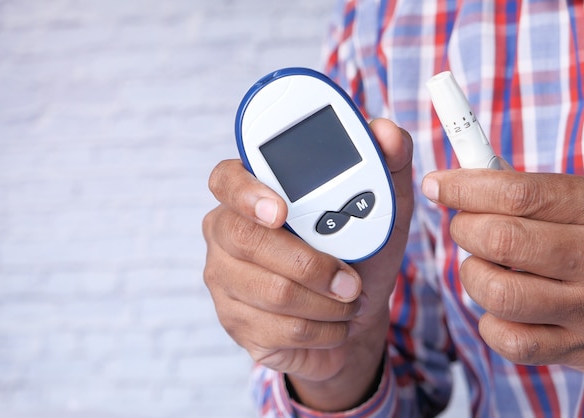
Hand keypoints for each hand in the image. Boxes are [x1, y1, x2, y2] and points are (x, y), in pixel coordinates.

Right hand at [202, 119, 413, 409]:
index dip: (246, 192)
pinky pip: (278, 328)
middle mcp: (228, 230)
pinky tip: (331, 322)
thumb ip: (386, 164)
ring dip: (326, 302)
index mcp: (255, 192)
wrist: (356, 313)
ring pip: (271, 291)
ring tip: (348, 299)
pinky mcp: (233, 320)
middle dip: (310, 264)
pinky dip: (322, 329)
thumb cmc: (361, 253)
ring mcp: (224, 277)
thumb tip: (385, 131)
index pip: (226, 178)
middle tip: (350, 279)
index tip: (281, 211)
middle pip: (247, 240)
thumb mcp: (385, 208)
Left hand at [422, 169, 583, 369]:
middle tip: (467, 227)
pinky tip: (502, 308)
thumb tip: (452, 181)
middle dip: (466, 229)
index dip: (465, 187)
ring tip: (485, 267)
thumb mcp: (576, 204)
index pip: (519, 194)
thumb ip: (526, 193)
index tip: (435, 185)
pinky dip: (491, 323)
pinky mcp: (574, 348)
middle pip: (501, 240)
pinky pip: (509, 340)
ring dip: (474, 275)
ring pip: (498, 293)